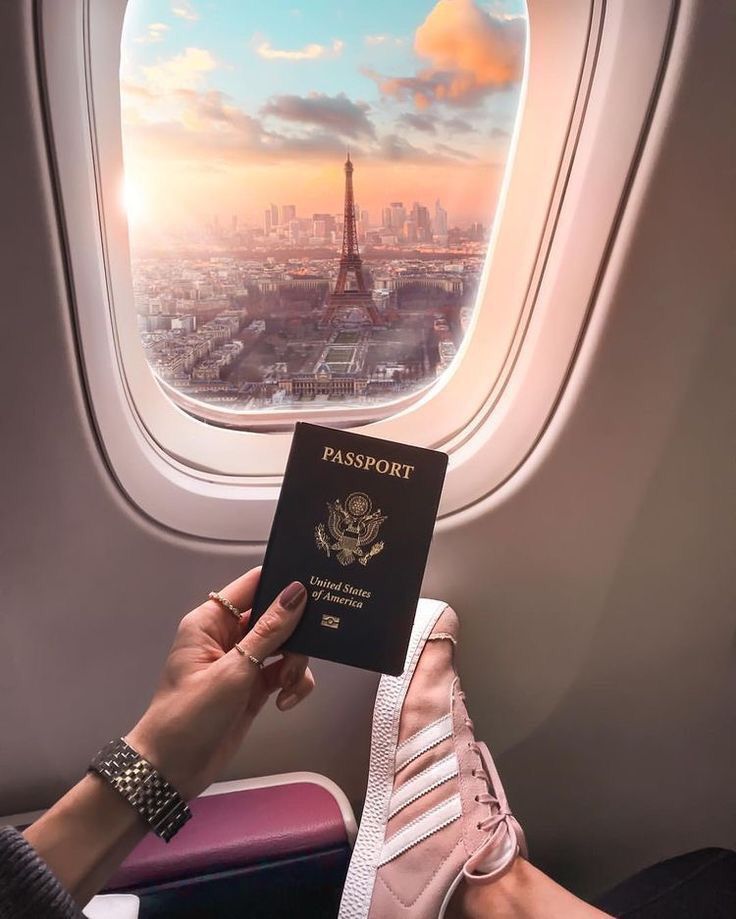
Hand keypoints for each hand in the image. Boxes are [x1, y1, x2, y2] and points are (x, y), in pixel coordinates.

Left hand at [126, 567, 312, 799]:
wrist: (172, 770)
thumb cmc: (191, 713)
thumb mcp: (233, 671)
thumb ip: (269, 632)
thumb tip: (297, 591)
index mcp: (212, 621)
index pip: (252, 585)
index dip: (283, 580)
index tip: (317, 583)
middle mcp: (229, 636)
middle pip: (275, 616)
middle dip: (297, 631)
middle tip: (314, 644)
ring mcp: (243, 662)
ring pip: (285, 646)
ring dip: (296, 664)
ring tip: (290, 685)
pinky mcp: (255, 687)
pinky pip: (284, 673)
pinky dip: (293, 684)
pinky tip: (286, 702)